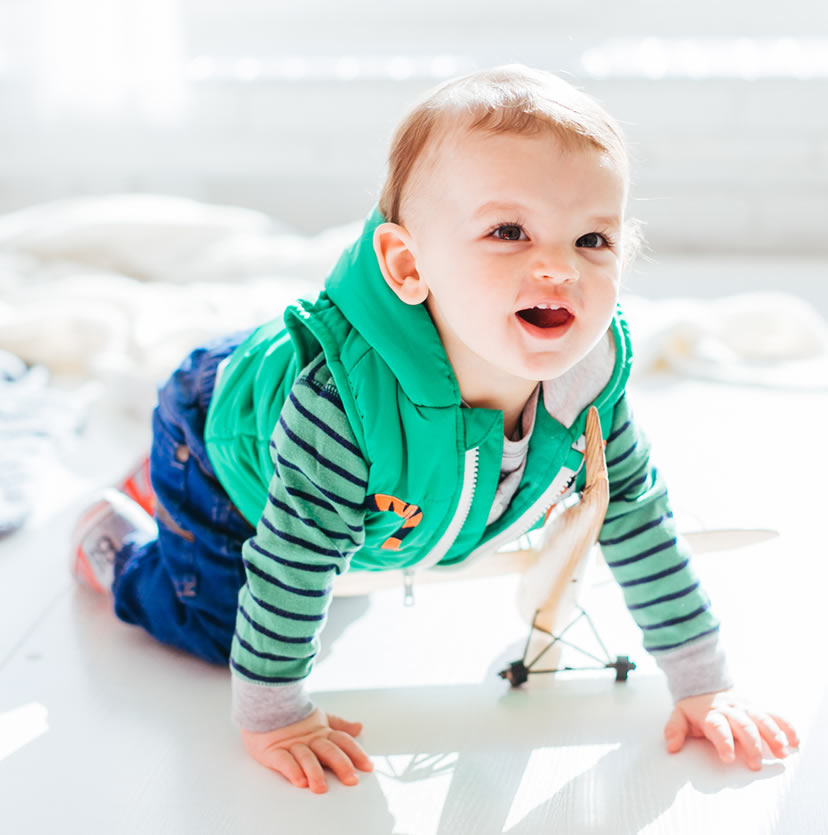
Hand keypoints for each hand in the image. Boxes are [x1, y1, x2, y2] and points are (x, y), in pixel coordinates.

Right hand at [241, 707, 373, 792]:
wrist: (263, 707)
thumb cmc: (293, 719)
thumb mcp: (320, 720)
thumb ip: (339, 726)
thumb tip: (359, 727)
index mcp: (322, 732)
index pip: (343, 741)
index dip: (356, 753)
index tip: (368, 766)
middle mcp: (310, 739)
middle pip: (328, 751)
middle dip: (341, 764)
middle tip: (351, 779)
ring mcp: (292, 744)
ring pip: (306, 758)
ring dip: (314, 772)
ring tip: (321, 787)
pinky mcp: (273, 751)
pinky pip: (283, 761)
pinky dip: (292, 770)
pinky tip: (299, 781)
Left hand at [664, 688, 798, 769]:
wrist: (704, 680)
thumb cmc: (694, 706)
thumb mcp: (679, 715)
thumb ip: (675, 730)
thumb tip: (672, 747)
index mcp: (710, 715)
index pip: (717, 728)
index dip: (723, 741)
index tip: (727, 757)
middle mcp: (730, 711)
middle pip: (743, 726)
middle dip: (751, 744)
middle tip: (755, 763)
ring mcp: (745, 708)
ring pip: (761, 719)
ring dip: (772, 735)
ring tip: (781, 751)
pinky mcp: (756, 708)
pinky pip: (773, 715)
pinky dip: (785, 726)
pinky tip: (794, 740)